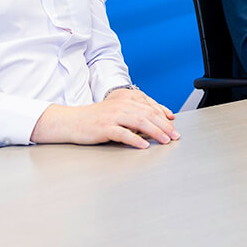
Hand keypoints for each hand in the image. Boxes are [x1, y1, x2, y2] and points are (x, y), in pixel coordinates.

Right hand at [30, 93, 179, 148]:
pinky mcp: (104, 127)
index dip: (164, 117)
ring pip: (140, 122)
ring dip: (155, 132)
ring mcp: (113, 116)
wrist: (71, 121)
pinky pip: (123, 133)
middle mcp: (121, 106)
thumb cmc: (95, 119)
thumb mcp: (116, 113)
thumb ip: (133, 116)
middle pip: (148, 115)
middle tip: (174, 136)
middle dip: (164, 126)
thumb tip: (153, 124)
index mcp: (126, 101)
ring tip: (165, 140)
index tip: (174, 126)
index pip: (150, 108)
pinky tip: (143, 146)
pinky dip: (135, 140)